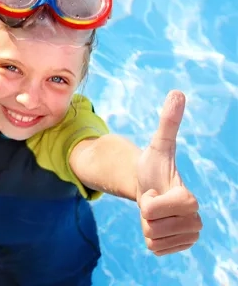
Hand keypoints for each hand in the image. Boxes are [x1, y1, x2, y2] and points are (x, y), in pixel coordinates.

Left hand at [136, 90, 201, 254]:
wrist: (151, 187)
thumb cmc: (154, 167)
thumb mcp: (158, 145)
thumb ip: (168, 122)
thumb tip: (177, 92)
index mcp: (190, 200)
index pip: (150, 210)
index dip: (145, 201)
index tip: (155, 190)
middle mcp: (196, 222)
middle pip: (151, 227)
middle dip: (145, 213)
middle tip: (154, 201)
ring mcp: (190, 238)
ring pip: (152, 239)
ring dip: (147, 225)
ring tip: (156, 212)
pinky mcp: (178, 249)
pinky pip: (153, 249)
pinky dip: (149, 238)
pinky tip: (158, 224)